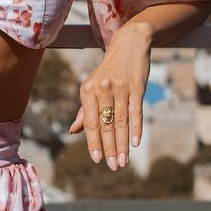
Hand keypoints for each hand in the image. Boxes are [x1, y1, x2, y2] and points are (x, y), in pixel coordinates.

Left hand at [68, 23, 151, 170]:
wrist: (129, 44)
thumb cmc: (109, 69)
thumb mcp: (92, 86)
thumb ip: (84, 110)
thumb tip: (74, 131)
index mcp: (87, 90)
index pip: (89, 122)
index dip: (93, 142)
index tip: (97, 160)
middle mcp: (102, 89)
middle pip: (106, 125)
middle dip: (109, 148)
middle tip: (112, 166)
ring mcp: (120, 88)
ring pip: (120, 121)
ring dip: (122, 144)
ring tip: (123, 161)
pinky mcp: (136, 86)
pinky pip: (136, 111)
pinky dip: (136, 128)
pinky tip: (136, 143)